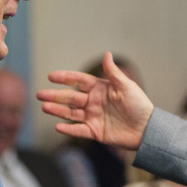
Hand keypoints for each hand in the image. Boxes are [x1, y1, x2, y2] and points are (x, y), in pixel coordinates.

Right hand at [38, 52, 153, 150]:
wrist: (147, 129)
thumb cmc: (139, 106)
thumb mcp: (126, 87)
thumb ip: (113, 73)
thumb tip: (107, 54)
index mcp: (100, 89)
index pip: (79, 81)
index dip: (65, 78)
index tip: (51, 76)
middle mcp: (94, 102)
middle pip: (71, 98)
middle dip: (55, 96)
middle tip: (40, 94)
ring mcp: (93, 117)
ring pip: (71, 113)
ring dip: (57, 111)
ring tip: (44, 107)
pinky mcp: (95, 132)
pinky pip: (79, 130)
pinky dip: (68, 129)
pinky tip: (57, 127)